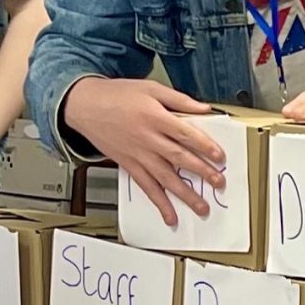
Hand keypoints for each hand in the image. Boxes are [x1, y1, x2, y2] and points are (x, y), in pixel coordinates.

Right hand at [62, 77, 225, 227]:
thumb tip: (204, 109)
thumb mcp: (151, 88)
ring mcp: (138, 155)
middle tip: (218, 183)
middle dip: (201, 172)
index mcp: (155, 117)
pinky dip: (159, 202)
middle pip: (179, 158)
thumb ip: (180, 100)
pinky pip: (146, 186)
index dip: (204, 146)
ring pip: (165, 177)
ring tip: (201, 208)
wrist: (84, 106)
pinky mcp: (129, 165)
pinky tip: (170, 215)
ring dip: (184, 194)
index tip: (219, 157)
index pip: (185, 134)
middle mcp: (147, 139)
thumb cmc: (117, 95)